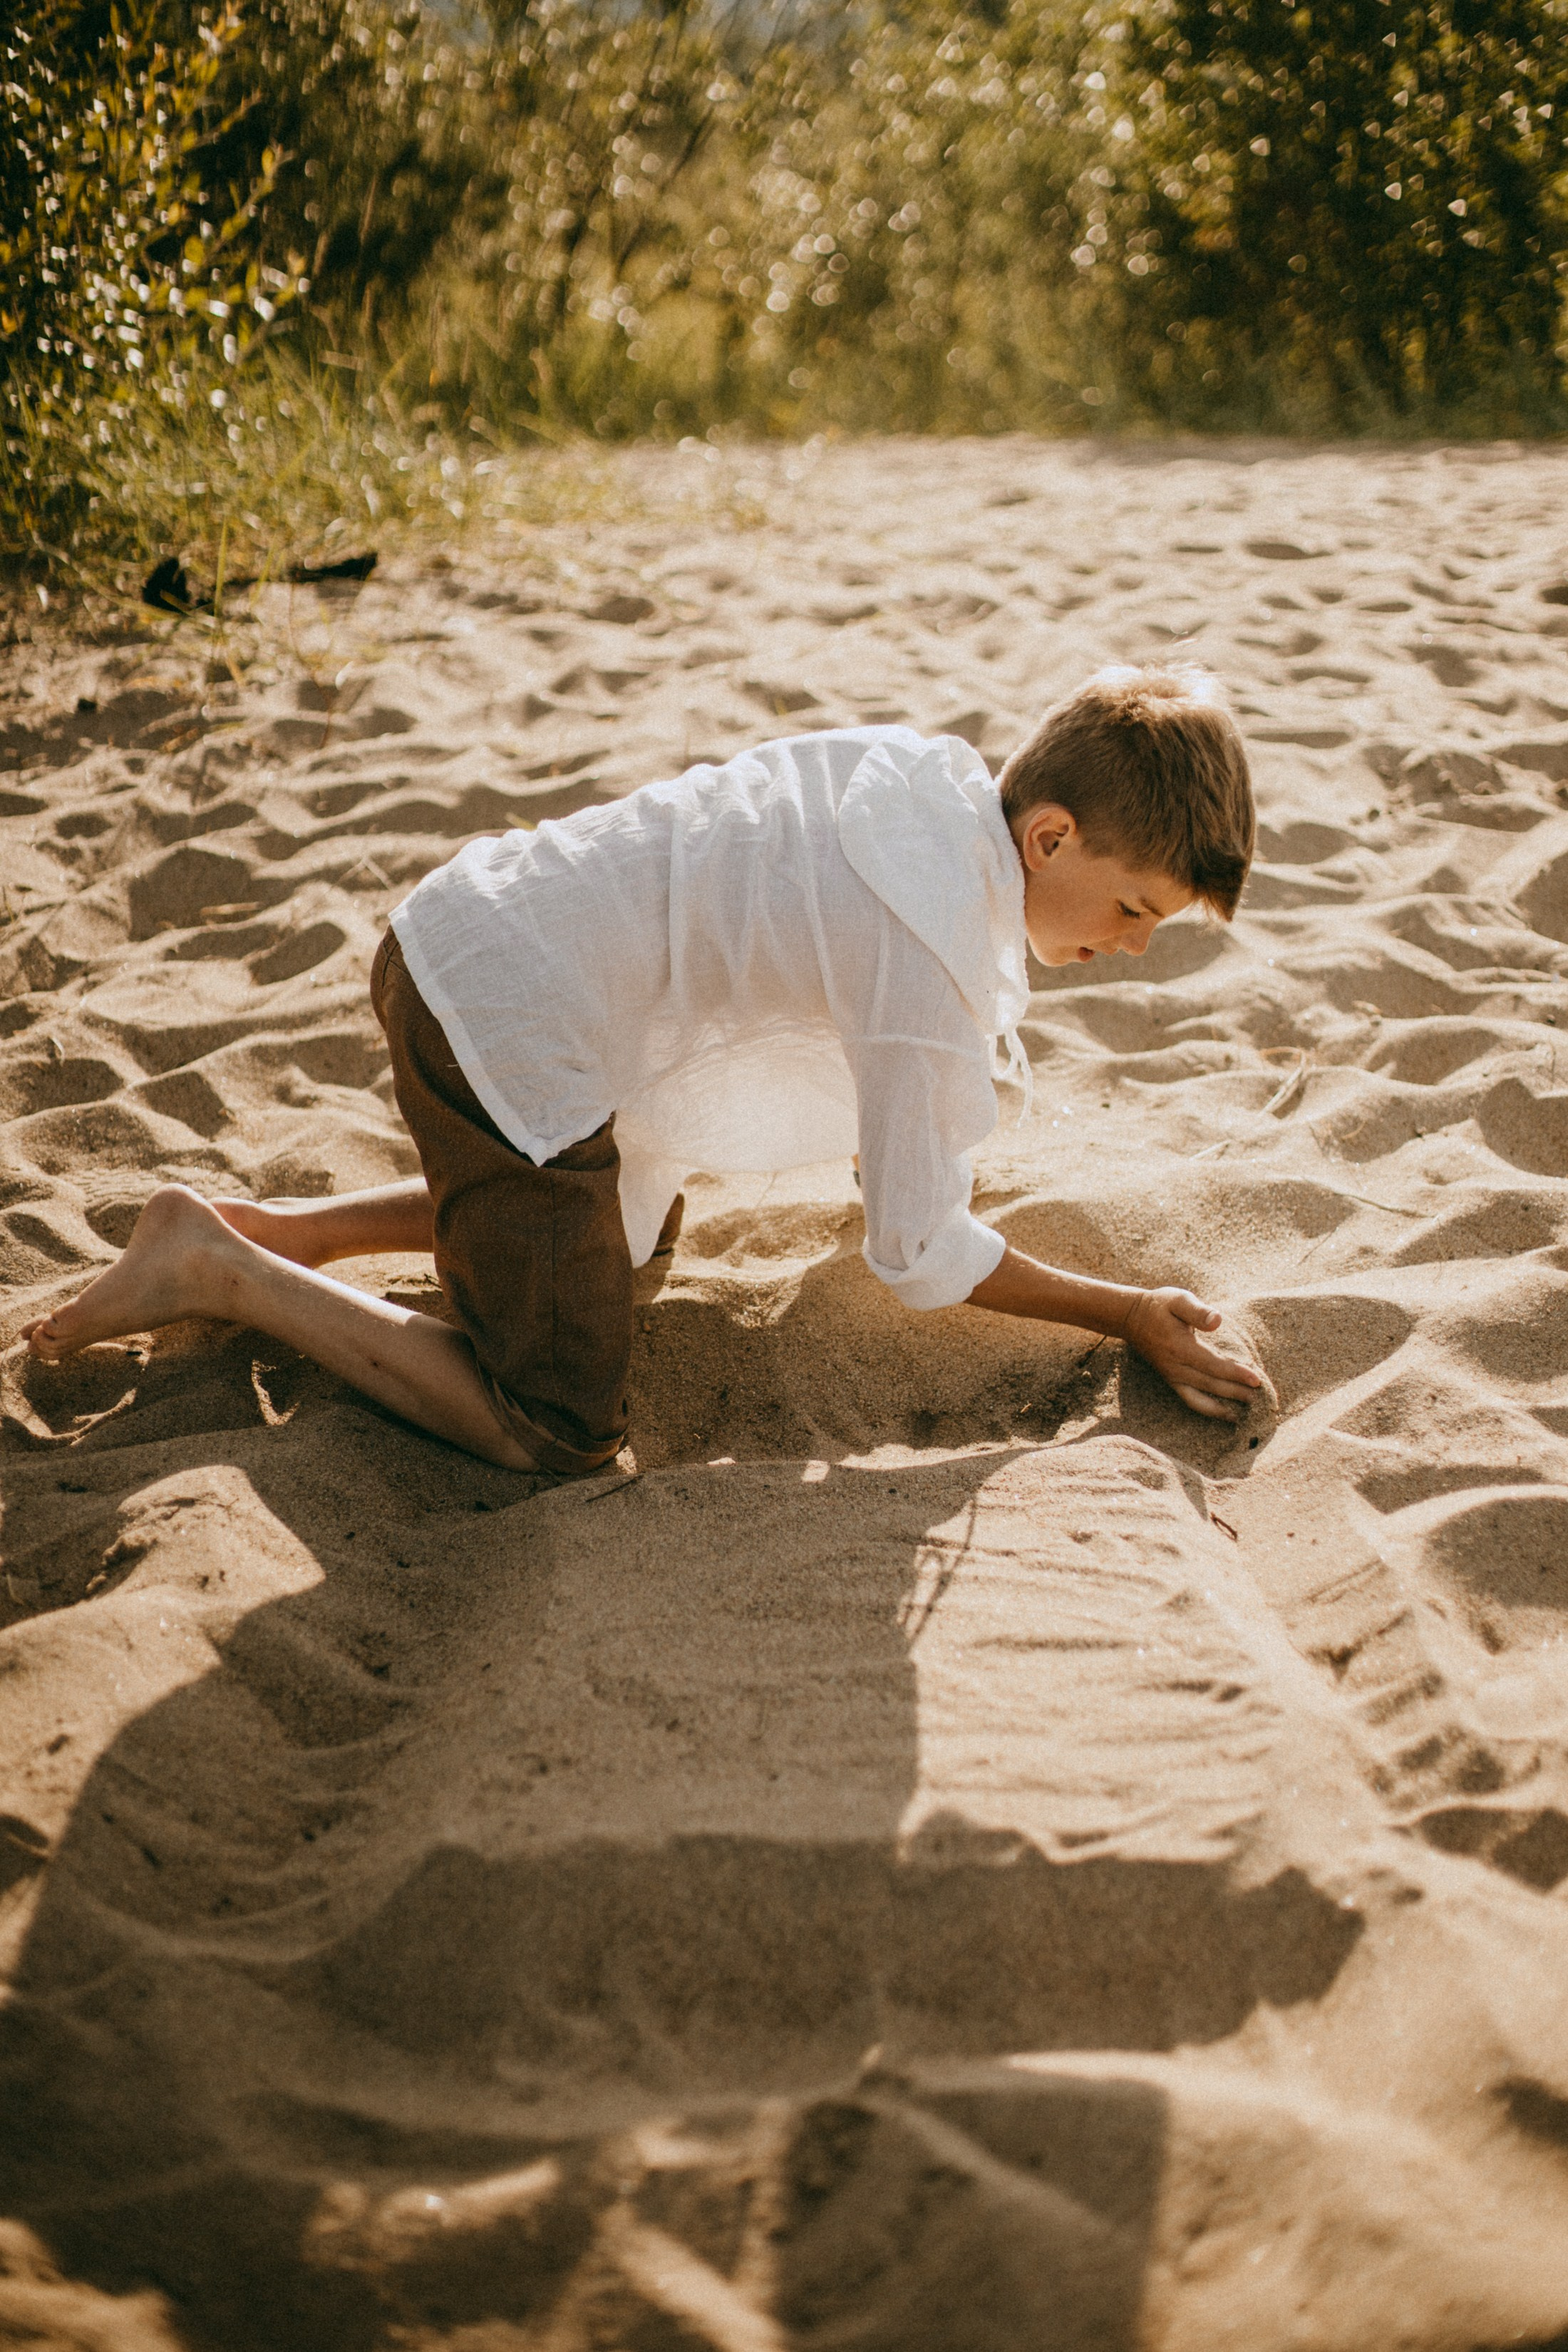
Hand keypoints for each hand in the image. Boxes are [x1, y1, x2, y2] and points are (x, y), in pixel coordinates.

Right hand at [1117, 1287, 1263, 1420]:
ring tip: (1247, 1410)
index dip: (1236, 1374)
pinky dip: (1209, 1409)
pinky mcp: (1171, 1380)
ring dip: (1224, 1406)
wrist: (1131, 1318)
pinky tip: (1226, 1414)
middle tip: (1260, 1396)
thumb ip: (1198, 1311)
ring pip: (1201, 1398)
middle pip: (1211, 1384)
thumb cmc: (1159, 1306)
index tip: (1256, 1380)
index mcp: (1180, 1347)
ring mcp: (1172, 1376)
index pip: (1213, 1365)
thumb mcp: (1178, 1300)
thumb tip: (1217, 1321)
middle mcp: (1176, 1367)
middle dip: (1237, 1392)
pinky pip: (1191, 1400)